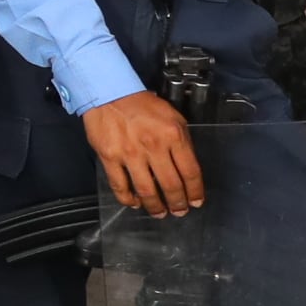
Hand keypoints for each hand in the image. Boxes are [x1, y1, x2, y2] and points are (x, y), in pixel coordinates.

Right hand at [84, 91, 203, 216]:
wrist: (109, 93)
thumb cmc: (142, 104)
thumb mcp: (173, 117)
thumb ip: (182, 142)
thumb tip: (186, 168)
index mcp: (173, 136)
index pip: (190, 172)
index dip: (195, 192)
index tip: (196, 202)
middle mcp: (153, 146)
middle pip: (171, 185)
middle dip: (178, 203)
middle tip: (179, 211)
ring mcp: (130, 154)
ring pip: (147, 190)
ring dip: (156, 206)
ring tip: (159, 213)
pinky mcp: (110, 157)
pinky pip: (120, 185)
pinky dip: (128, 199)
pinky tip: (134, 202)